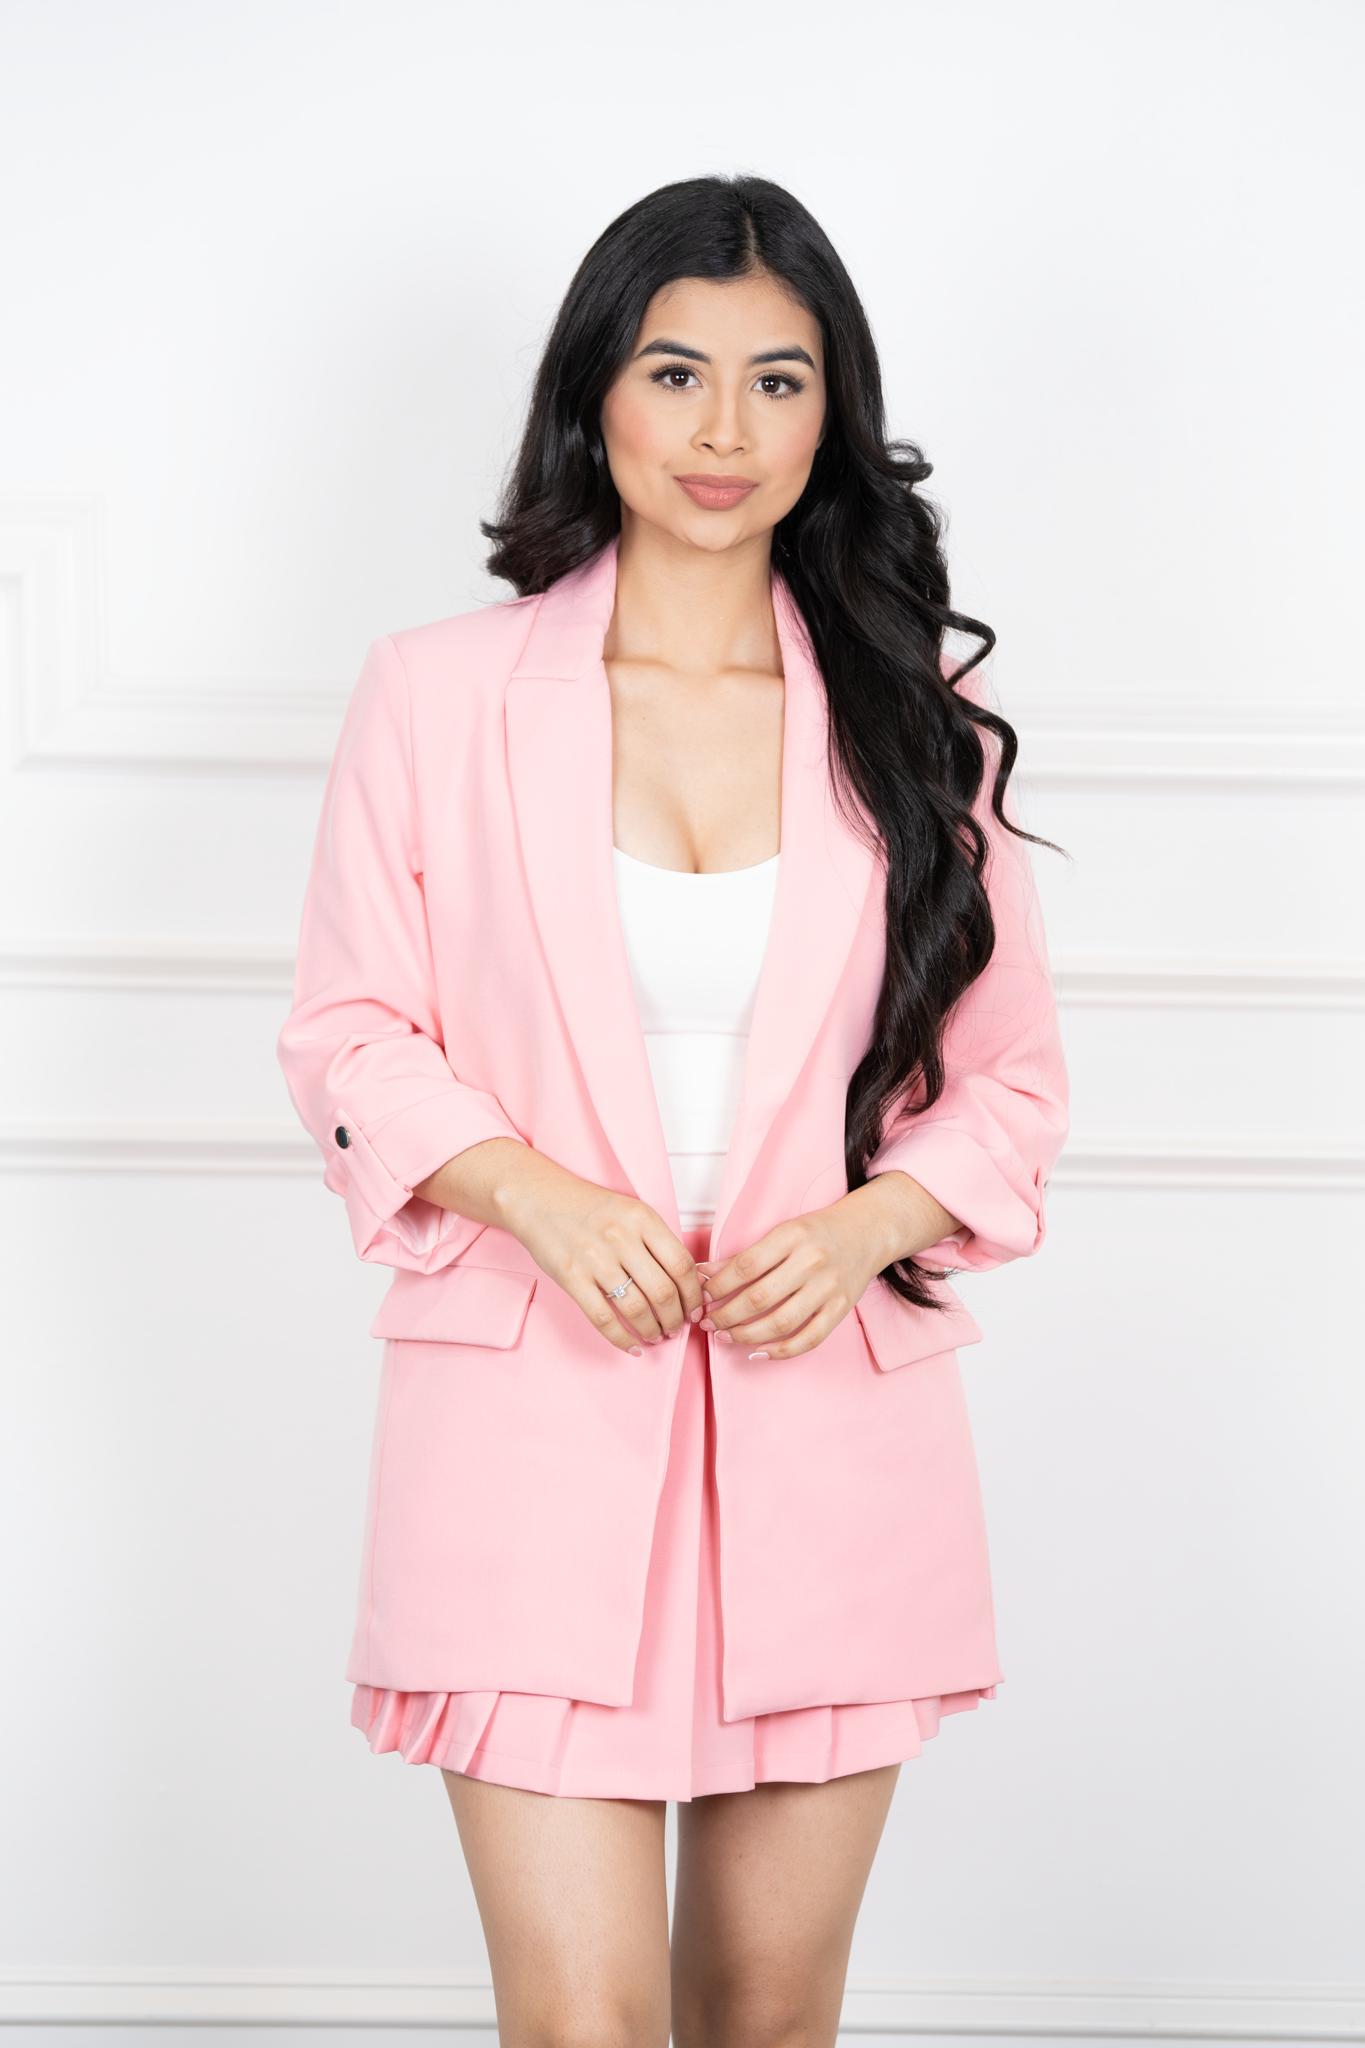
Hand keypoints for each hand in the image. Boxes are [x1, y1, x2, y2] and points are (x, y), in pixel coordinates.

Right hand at [413, 1139, 702, 1354]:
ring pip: (637, 1309)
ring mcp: (595, 1259)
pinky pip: (603, 1318)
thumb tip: (691, 1278)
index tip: (696, 1308)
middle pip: (663, 1292)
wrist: (537, 1198)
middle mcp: (621, 1238)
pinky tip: (632, 1346)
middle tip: (677, 1327)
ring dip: (653, 1330)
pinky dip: (622, 1339)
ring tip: (656, 1335)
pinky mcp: (571, 1277)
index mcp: (642, 1219)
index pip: (682, 1265)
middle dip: (676, 1318)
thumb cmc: (588, 1206)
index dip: (694, 1294)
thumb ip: (658, 1240)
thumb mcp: (630, 1210)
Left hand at [696, 1172, 960, 1360]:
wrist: (869, 1232)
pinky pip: (808, 1339)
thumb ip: (747, 1255)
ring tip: (724, 1336)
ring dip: (746, 1335)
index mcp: (793, 1236)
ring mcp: (828, 1288)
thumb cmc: (819, 1231)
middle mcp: (812, 1262)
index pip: (746, 1266)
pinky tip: (758, 1353)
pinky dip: (781, 1351)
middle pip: (759, 1298)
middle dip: (726, 1314)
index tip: (702, 1295)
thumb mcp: (783, 1232)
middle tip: (706, 1321)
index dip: (719, 1285)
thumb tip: (706, 1274)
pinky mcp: (841, 1309)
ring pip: (780, 1322)